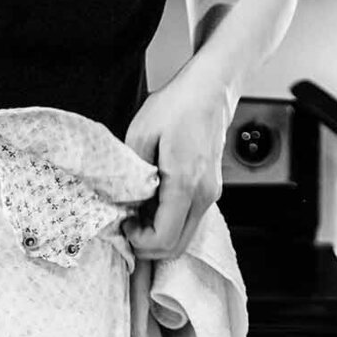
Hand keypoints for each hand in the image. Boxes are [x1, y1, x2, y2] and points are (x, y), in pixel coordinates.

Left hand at [122, 70, 228, 260]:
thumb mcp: (140, 133)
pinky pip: (188, 222)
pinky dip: (170, 223)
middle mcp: (203, 195)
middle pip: (176, 247)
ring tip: (141, 212)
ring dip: (159, 235)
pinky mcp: (210, 192)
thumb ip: (132, 174)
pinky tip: (155, 205)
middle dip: (148, 245)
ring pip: (184, 238)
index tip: (126, 223)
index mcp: (185, 183)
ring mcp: (210, 195)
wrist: (210, 89)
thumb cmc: (179, 104)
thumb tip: (126, 202)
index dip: (140, 241)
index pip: (164, 238)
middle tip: (130, 224)